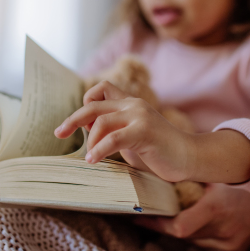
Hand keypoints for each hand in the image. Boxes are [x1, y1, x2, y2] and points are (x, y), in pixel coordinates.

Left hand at [55, 81, 194, 181]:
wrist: (190, 157)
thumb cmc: (160, 151)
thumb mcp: (132, 138)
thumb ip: (114, 131)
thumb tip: (89, 134)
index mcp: (131, 103)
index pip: (101, 90)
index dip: (86, 104)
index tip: (79, 125)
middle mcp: (134, 105)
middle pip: (93, 105)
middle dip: (72, 119)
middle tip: (59, 133)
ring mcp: (140, 115)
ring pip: (101, 121)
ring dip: (90, 141)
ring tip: (89, 158)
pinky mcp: (145, 131)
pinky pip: (114, 138)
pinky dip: (99, 149)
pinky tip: (94, 160)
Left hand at [134, 181, 249, 250]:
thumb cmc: (245, 187)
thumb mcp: (220, 180)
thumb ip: (196, 179)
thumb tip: (163, 172)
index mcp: (216, 211)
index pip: (177, 227)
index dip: (155, 225)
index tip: (137, 217)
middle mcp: (221, 233)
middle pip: (180, 238)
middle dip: (161, 228)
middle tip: (143, 217)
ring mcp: (228, 247)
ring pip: (191, 245)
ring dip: (178, 235)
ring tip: (160, 222)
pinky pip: (205, 250)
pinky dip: (194, 241)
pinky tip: (185, 230)